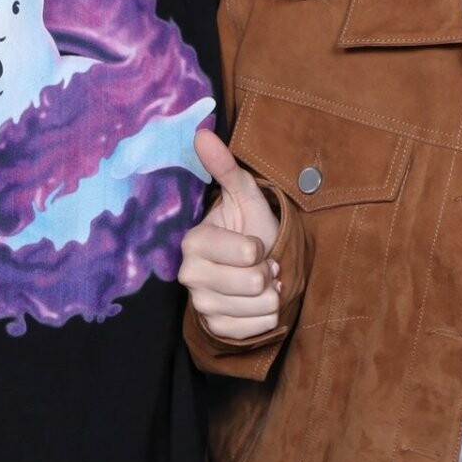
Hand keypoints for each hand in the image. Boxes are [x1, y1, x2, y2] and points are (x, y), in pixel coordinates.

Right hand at [178, 131, 282, 341]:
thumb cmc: (250, 230)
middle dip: (268, 273)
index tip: (256, 245)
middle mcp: (189, 275)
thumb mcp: (245, 197)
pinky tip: (258, 304)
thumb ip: (225, 168)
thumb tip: (202, 133)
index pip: (247, 253)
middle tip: (262, 264)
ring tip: (261, 283)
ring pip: (260, 306)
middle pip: (254, 282)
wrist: (252, 270)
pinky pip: (258, 328)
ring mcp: (201, 305)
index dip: (262, 248)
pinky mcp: (215, 329)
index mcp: (194, 242)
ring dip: (271, 295)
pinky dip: (268, 317)